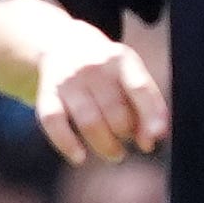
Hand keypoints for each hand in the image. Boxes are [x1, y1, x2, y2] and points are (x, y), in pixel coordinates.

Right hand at [28, 24, 167, 163]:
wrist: (62, 45)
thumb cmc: (106, 71)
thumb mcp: (128, 74)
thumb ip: (144, 105)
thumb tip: (150, 142)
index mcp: (120, 59)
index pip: (139, 88)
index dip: (150, 115)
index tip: (155, 138)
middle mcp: (93, 67)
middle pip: (115, 111)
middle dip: (126, 133)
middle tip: (128, 139)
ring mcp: (68, 81)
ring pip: (90, 122)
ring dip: (106, 146)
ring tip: (116, 154)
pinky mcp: (48, 95)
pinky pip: (55, 124)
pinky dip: (67, 144)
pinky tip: (79, 157)